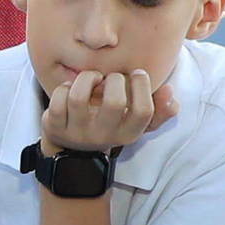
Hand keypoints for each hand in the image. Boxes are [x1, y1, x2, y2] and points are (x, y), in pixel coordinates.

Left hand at [38, 65, 170, 156]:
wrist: (72, 150)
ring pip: (79, 98)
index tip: (136, 74)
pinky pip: (57, 100)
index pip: (143, 111)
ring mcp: (77, 133)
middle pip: (114, 103)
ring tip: (92, 78)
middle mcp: (103, 136)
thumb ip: (160, 110)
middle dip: (115, 80)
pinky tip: (71, 88)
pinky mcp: (54, 127)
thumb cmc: (110, 125)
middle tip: (111, 78)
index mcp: (127, 133)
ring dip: (87, 78)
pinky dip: (64, 87)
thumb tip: (169, 92)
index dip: (142, 86)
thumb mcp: (136, 123)